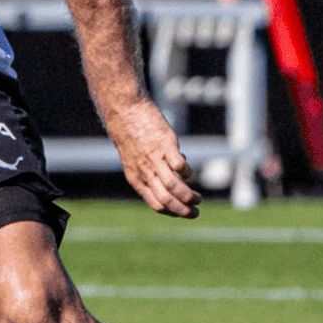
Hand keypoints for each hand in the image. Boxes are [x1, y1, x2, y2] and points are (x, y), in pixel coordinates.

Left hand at [105, 99, 201, 218]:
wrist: (124, 110)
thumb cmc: (130, 133)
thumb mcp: (134, 158)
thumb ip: (150, 169)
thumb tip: (175, 172)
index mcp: (136, 178)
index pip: (156, 204)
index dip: (172, 212)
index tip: (183, 213)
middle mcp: (145, 172)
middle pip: (166, 200)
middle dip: (183, 211)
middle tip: (195, 212)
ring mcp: (155, 159)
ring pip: (174, 186)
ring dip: (189, 196)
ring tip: (198, 199)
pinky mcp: (165, 145)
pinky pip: (180, 165)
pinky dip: (186, 172)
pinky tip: (187, 171)